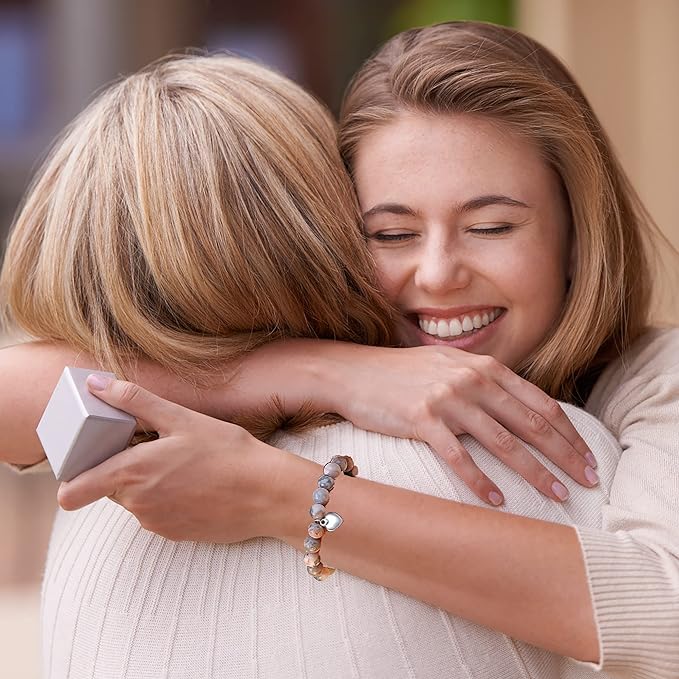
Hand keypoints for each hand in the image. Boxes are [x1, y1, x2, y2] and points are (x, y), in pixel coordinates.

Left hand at [57, 376, 284, 542]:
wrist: (267, 493)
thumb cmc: (227, 452)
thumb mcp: (181, 419)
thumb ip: (133, 401)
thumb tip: (94, 383)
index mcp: (132, 472)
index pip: (74, 490)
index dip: (75, 473)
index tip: (90, 458)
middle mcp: (137, 505)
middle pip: (110, 486)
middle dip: (125, 468)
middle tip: (159, 447)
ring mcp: (156, 523)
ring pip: (137, 499)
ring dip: (150, 483)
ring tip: (187, 465)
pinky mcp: (175, 535)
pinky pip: (158, 514)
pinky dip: (170, 499)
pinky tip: (198, 485)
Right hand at [323, 344, 598, 504]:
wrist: (352, 372)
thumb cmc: (402, 373)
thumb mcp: (449, 365)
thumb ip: (484, 381)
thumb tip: (517, 408)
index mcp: (483, 366)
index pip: (539, 402)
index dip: (568, 431)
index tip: (587, 456)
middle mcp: (470, 379)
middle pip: (529, 422)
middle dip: (565, 454)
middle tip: (589, 482)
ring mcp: (446, 398)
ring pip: (501, 440)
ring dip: (534, 471)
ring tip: (558, 495)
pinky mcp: (421, 418)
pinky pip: (458, 455)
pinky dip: (479, 480)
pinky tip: (497, 501)